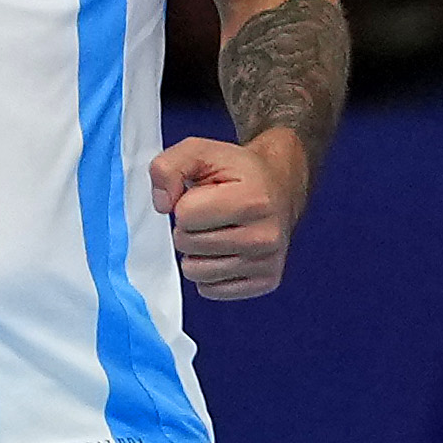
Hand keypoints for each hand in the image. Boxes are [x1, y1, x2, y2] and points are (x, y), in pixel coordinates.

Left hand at [150, 132, 306, 299]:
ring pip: (196, 273)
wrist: (280, 185)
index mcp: (252, 200)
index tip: (205, 195)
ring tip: (217, 231)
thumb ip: (168, 167)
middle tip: (211, 214)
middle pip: (187, 244)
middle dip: (189, 228)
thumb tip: (161, 205)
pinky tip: (225, 251)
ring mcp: (267, 262)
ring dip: (197, 252)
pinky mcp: (266, 281)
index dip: (185, 203)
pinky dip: (210, 272)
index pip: (185, 216)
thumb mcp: (200, 152)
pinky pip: (211, 290)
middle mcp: (265, 236)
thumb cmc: (239, 171)